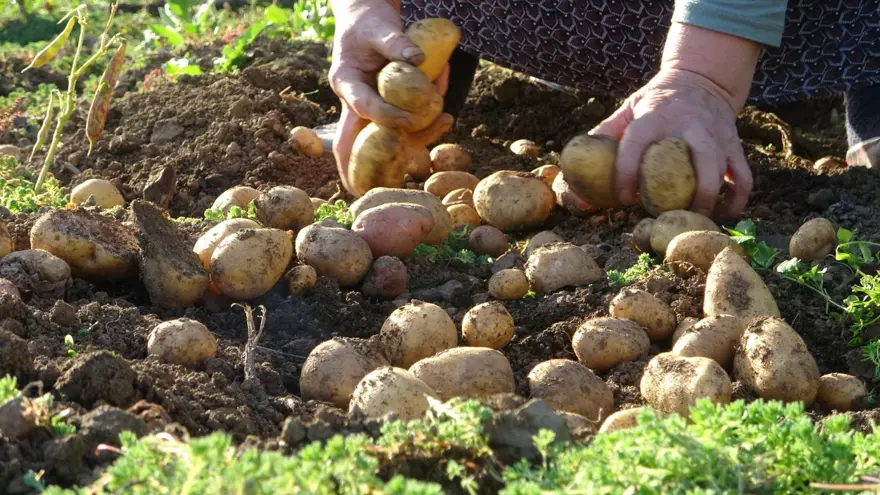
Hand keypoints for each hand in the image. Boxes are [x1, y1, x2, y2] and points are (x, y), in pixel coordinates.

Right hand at [329, 0, 452, 193]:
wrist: (369, 19)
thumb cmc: (370, 22)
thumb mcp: (381, 27)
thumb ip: (396, 43)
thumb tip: (419, 60)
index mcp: (346, 81)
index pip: (362, 107)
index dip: (385, 116)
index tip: (408, 120)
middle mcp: (355, 100)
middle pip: (354, 140)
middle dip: (359, 169)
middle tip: (375, 190)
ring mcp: (370, 108)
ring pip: (387, 136)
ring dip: (417, 136)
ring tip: (445, 119)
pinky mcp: (387, 110)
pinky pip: (405, 126)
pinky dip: (426, 125)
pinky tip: (445, 117)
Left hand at [591, 68, 752, 219]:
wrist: (701, 79)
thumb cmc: (657, 101)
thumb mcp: (629, 108)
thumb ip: (605, 134)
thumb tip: (573, 169)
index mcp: (655, 116)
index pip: (638, 143)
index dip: (628, 171)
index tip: (622, 197)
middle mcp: (690, 124)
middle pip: (695, 160)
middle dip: (686, 194)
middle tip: (668, 218)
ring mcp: (716, 134)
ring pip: (723, 170)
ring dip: (712, 199)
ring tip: (696, 222)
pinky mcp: (734, 144)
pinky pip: (743, 175)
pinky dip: (737, 198)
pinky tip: (723, 214)